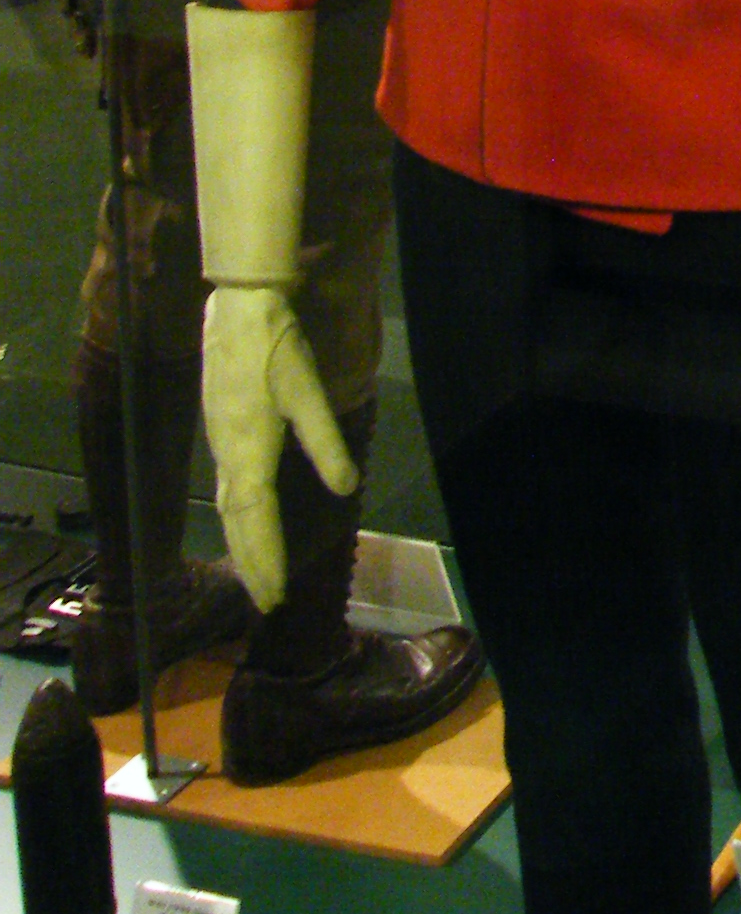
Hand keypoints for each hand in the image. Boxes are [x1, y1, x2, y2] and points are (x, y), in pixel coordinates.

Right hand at [200, 287, 358, 609]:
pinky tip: (243, 523)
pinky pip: (225, 489)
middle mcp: (227, 455)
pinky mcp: (220, 433)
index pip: (256, 518)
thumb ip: (327, 442)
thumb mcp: (309, 394)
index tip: (275, 593)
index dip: (266, 557)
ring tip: (254, 576)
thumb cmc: (278, 349)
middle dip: (252, 563)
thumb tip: (347, 488)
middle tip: (266, 602)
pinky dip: (235, 518)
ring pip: (227, 508)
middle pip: (236, 522)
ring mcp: (219, 444)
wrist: (239, 311)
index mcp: (249, 451)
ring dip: (241, 544)